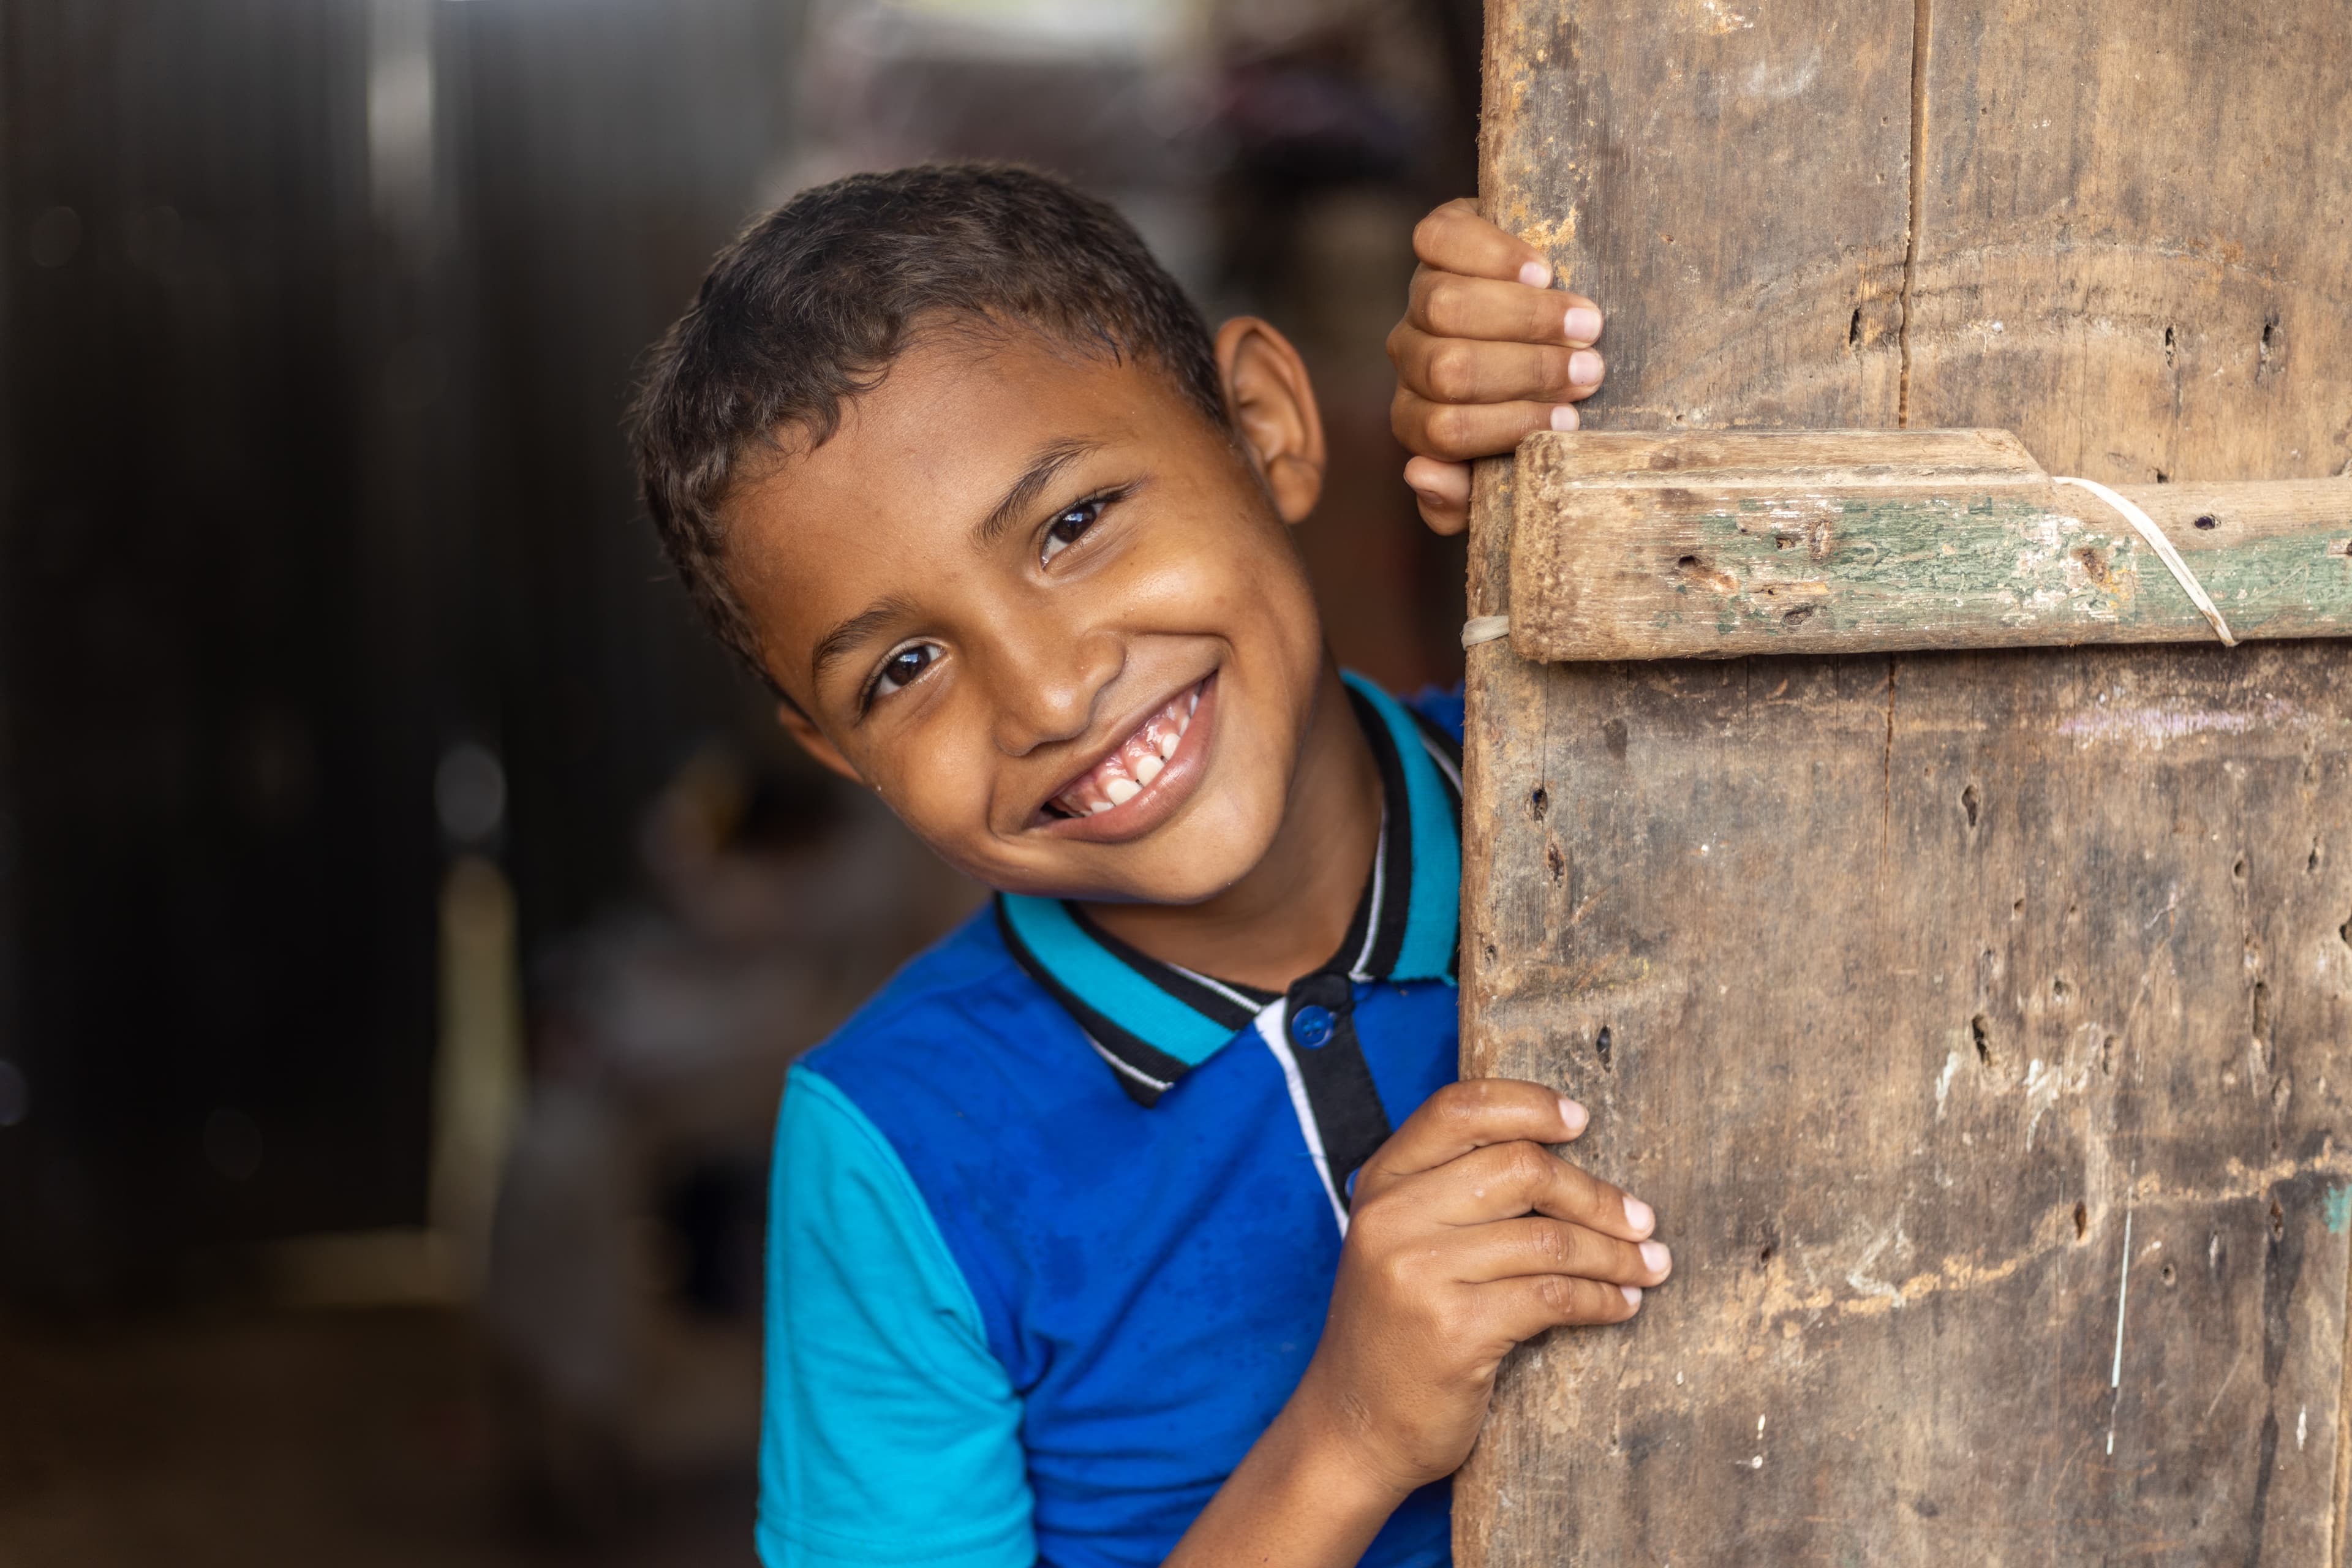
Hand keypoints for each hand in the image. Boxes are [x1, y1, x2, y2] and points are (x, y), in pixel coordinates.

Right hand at [1290, 1079, 1666, 1498]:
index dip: (1529, 1105)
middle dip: (1596, 1194)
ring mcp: (1420, 1272)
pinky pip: (1554, 1296)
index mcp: (1381, 1183)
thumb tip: (1561, 1160)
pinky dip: (1602, 1299)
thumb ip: (1452, 1195)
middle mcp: (1393, 1218)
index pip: (1460, 1109)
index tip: (1580, 1121)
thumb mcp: (1399, 1243)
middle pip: (1520, 1168)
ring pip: (1549, 1238)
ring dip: (1615, 1254)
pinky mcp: (1455, 1330)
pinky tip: (1622, 1305)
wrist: (1352, 1428)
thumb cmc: (1393, 1331)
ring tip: (1650, 1266)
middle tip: (1641, 1220)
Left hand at [1386, 198, 1607, 533]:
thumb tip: (1421, 475)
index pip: (1443, 432)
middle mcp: (1411, 358)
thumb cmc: (1536, 403)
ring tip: (1586, 324)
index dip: (1508, 426)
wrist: (1549, 309)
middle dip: (1527, 371)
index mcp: (1420, 419)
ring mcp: (1419, 297)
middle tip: (1591, 369)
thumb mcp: (1508, 463)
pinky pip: (1439, 240)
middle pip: (1447, 369)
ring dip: (1526, 317)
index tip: (1571, 421)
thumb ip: (1463, 498)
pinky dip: (1494, 253)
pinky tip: (1543, 269)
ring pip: (1444, 307)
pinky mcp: (1435, 240)